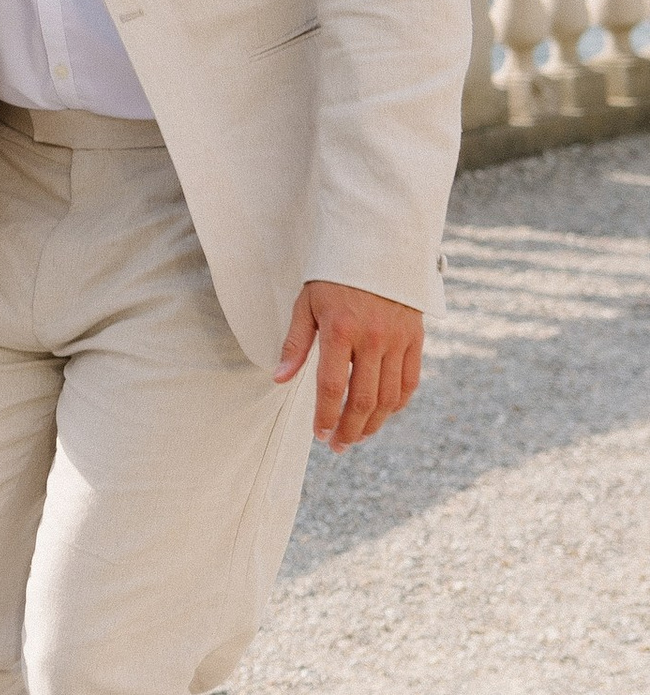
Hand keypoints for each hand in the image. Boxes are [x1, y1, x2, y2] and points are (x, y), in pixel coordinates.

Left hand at [274, 279, 423, 447]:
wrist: (379, 247)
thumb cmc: (334, 277)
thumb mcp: (306, 304)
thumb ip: (295, 344)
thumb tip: (279, 379)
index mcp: (339, 330)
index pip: (332, 387)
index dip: (326, 416)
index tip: (319, 434)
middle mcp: (372, 338)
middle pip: (363, 399)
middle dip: (349, 430)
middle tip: (338, 446)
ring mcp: (397, 340)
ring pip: (389, 397)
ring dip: (373, 424)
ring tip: (358, 437)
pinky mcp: (416, 339)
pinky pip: (410, 381)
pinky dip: (397, 404)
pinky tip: (383, 415)